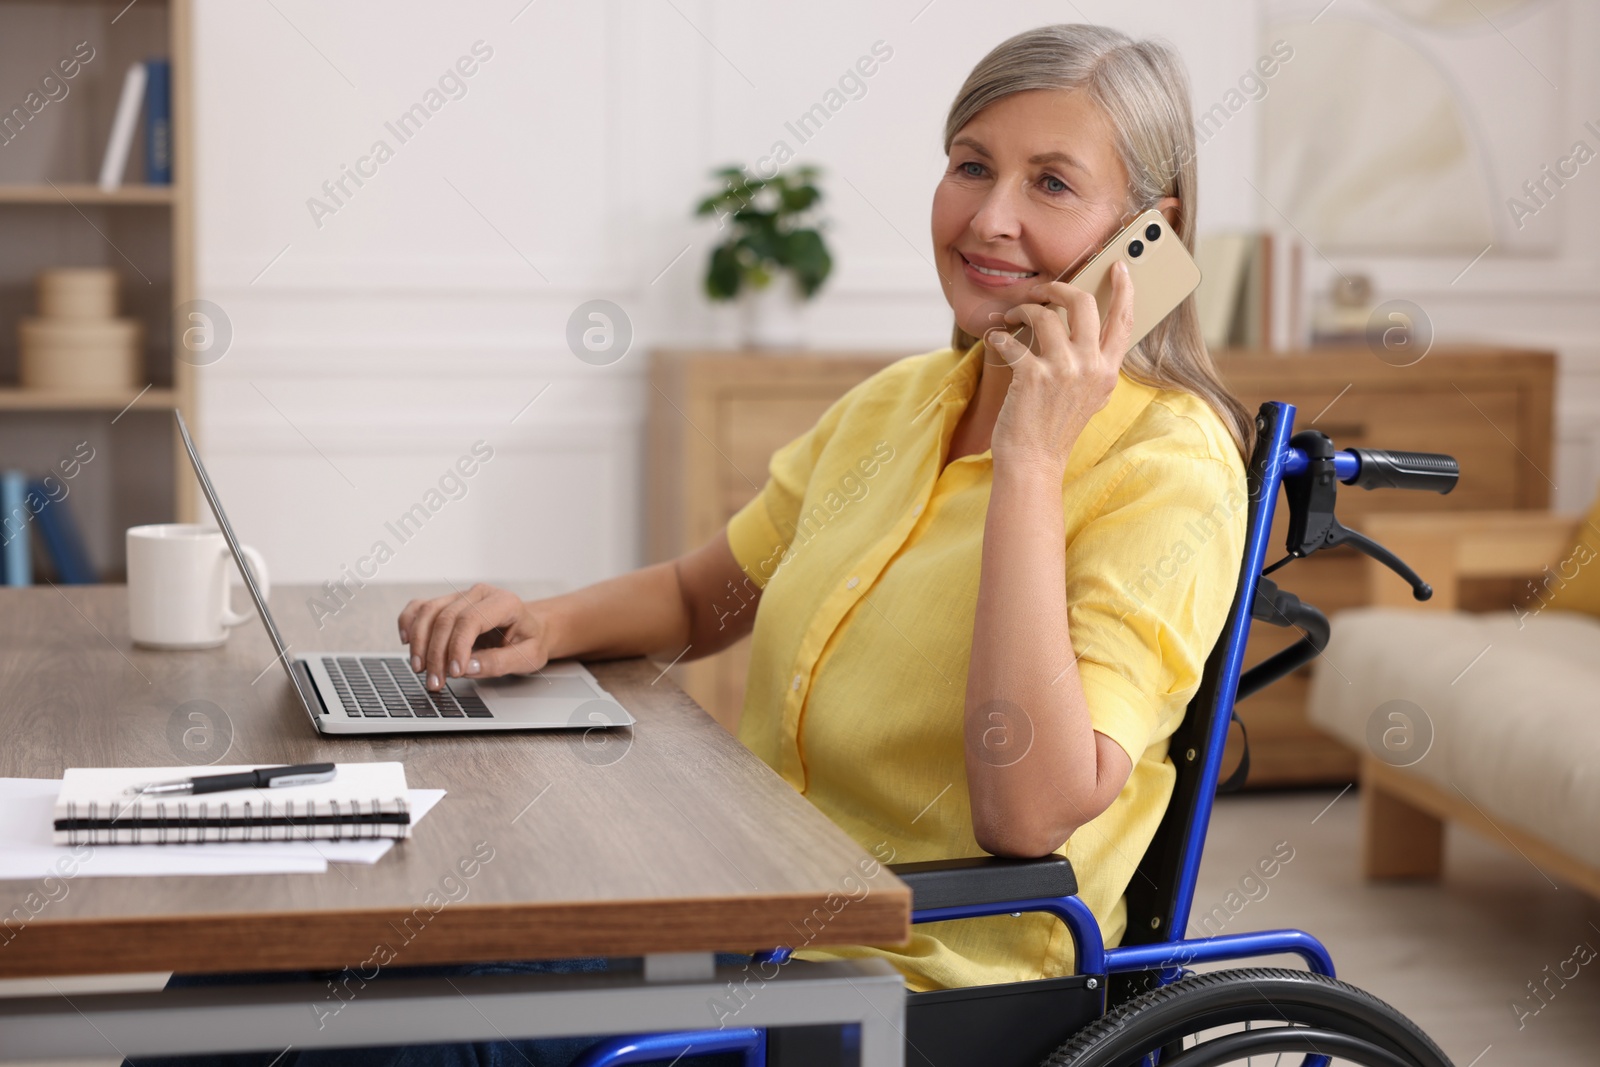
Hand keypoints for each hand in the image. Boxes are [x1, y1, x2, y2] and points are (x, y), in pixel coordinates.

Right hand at [398, 584, 552, 690]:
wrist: (529, 628)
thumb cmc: (529, 641)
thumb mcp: (528, 657)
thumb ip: (500, 662)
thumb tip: (468, 668)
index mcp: (504, 602)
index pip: (471, 619)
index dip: (458, 646)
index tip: (455, 672)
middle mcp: (480, 593)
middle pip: (446, 618)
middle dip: (436, 653)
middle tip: (435, 682)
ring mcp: (460, 595)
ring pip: (428, 612)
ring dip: (419, 643)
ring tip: (421, 670)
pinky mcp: (446, 603)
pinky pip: (419, 607)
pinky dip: (409, 623)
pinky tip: (406, 643)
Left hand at [983, 261, 1134, 477]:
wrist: (1034, 461)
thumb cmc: (1056, 427)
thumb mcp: (1090, 397)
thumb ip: (1094, 364)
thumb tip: (1085, 327)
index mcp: (1108, 371)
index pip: (1123, 320)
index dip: (1123, 289)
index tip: (1119, 267)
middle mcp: (1090, 368)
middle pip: (1084, 304)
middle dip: (1058, 287)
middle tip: (1042, 289)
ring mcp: (1063, 371)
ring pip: (1046, 315)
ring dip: (1023, 310)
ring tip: (1012, 318)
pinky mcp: (1033, 376)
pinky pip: (1013, 340)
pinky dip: (1000, 336)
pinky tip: (996, 340)